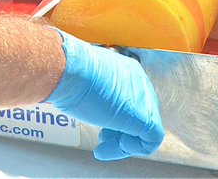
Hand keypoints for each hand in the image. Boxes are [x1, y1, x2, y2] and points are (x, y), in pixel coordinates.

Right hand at [43, 30, 163, 160]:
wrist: (68, 69)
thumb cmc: (68, 71)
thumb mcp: (83, 77)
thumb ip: (94, 88)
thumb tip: (89, 99)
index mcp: (127, 70)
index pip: (131, 99)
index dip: (117, 115)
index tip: (101, 125)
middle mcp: (139, 82)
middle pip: (139, 113)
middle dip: (120, 130)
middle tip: (102, 138)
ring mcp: (144, 100)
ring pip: (145, 129)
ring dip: (122, 142)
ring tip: (103, 148)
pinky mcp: (145, 118)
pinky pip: (150, 141)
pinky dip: (133, 148)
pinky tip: (112, 146)